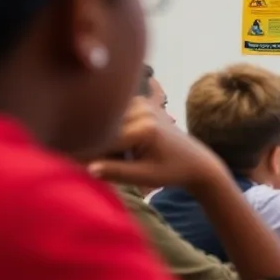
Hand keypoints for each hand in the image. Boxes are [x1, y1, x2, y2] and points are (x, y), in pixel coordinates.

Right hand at [88, 98, 228, 192]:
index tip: (84, 166)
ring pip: (106, 121)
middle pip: (102, 128)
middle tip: (115, 160)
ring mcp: (142, 103)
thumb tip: (87, 167)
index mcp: (144, 129)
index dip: (90, 155)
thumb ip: (115, 172)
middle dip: (97, 145)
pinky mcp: (141, 102)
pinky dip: (113, 130)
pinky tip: (127, 144)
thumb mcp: (144, 176)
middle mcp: (143, 110)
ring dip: (105, 137)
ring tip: (123, 153)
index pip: (103, 141)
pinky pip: (114, 116)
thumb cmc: (171, 171)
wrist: (195, 161)